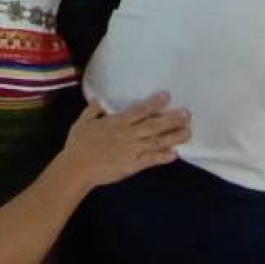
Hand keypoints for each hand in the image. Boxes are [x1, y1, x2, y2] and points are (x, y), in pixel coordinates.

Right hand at [59, 93, 190, 188]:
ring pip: (156, 141)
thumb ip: (91, 110)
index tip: (167, 95)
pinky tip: (175, 154)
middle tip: (187, 114)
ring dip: (173, 137)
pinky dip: (163, 157)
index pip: (140, 110)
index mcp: (117, 122)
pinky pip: (151, 160)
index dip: (154, 103)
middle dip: (171, 119)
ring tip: (187, 132)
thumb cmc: (78, 144)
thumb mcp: (82, 122)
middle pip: (154, 125)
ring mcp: (132, 150)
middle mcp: (128, 134)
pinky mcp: (132, 165)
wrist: (77, 168)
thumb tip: (97, 100)